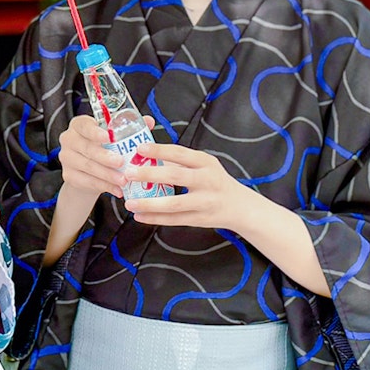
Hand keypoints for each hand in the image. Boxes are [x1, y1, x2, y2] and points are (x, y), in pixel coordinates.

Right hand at [57, 115, 125, 199]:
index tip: (109, 137)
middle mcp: (69, 139)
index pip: (84, 126)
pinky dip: (104, 186)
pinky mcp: (68, 175)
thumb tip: (149, 121)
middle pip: (87, 148)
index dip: (95, 132)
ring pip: (88, 167)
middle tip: (121, 163)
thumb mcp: (114, 135)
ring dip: (107, 175)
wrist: (89, 171)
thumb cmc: (103, 147)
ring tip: (123, 180)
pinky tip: (117, 190)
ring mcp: (66, 158)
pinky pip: (87, 181)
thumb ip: (129, 127)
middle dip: (105, 157)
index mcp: (80, 125)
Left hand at [123, 142, 254, 231]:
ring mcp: (204, 201)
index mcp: (206, 162)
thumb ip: (180, 161)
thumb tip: (149, 156)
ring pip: (174, 203)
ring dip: (149, 203)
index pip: (180, 153)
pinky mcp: (200, 219)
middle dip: (150, 174)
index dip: (159, 150)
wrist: (240, 206)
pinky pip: (174, 220)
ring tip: (130, 202)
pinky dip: (155, 218)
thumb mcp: (205, 165)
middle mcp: (207, 180)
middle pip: (175, 176)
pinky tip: (140, 216)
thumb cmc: (216, 181)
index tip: (140, 149)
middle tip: (129, 173)